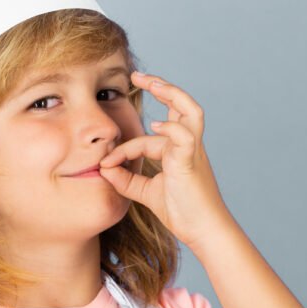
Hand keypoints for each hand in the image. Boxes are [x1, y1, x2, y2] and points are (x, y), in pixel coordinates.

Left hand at [99, 71, 234, 248]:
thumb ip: (126, 180)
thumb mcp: (146, 193)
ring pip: (189, 110)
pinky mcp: (192, 161)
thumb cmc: (182, 213)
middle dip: (161, 86)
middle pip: (181, 104)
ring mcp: (192, 151)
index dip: (123, 148)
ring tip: (152, 82)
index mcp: (177, 152)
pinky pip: (184, 135)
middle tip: (137, 76)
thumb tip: (103, 168)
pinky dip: (170, 127)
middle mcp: (187, 146)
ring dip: (172, 93)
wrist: (203, 231)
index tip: (103, 162)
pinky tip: (155, 126)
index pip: (147, 137)